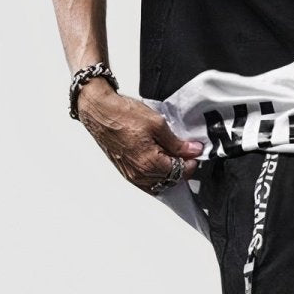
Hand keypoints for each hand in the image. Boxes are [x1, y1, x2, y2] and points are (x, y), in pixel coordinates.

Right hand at [76, 83, 205, 193]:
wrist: (99, 111)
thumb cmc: (123, 115)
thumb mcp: (157, 124)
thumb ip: (177, 142)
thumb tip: (193, 150)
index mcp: (150, 164)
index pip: (180, 171)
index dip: (190, 162)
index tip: (194, 151)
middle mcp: (140, 175)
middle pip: (170, 179)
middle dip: (181, 167)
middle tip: (185, 152)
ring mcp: (131, 176)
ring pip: (159, 183)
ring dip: (168, 172)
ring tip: (171, 155)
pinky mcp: (125, 172)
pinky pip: (146, 182)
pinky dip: (156, 175)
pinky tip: (158, 162)